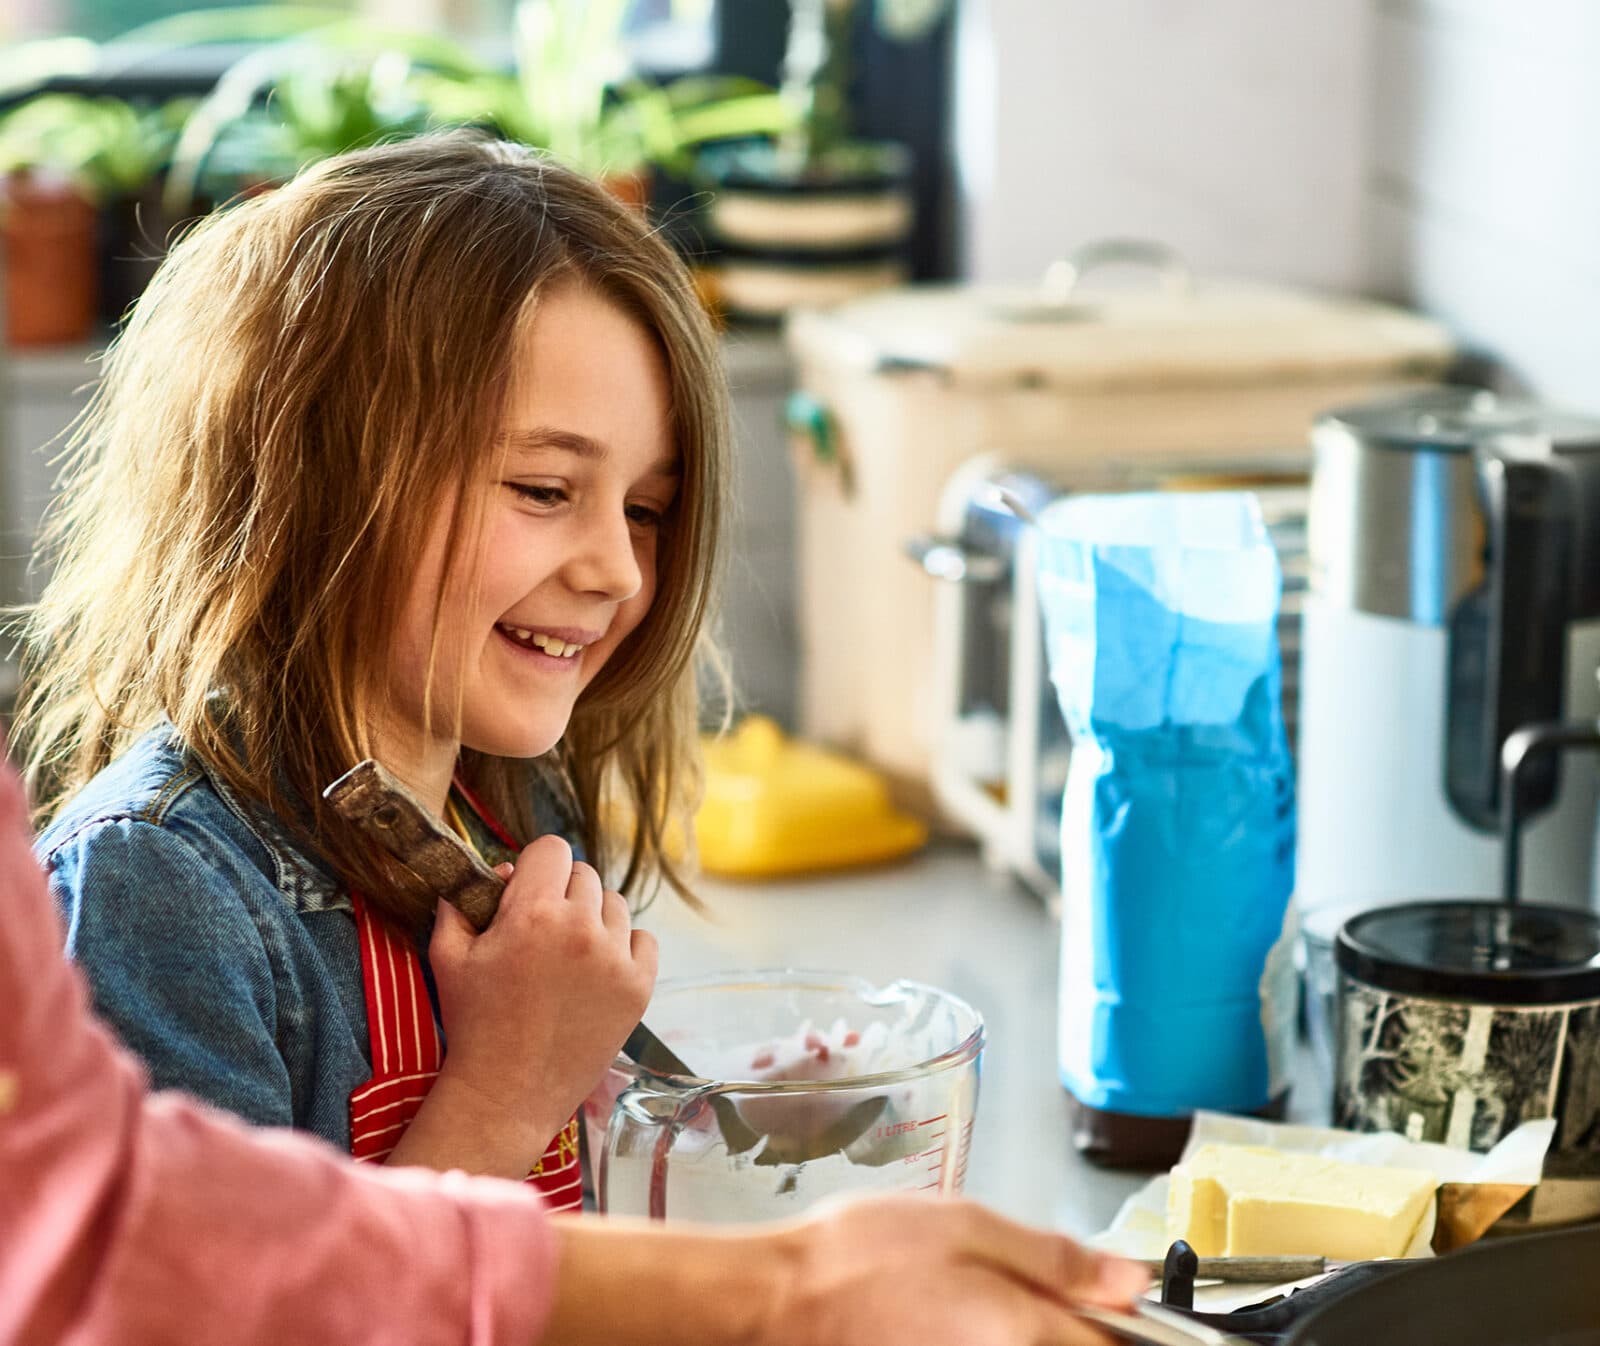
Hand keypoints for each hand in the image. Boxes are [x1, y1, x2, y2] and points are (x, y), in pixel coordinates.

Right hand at [424, 835, 656, 1161]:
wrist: (508, 1094)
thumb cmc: (474, 1024)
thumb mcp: (448, 957)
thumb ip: (462, 902)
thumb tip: (494, 873)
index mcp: (533, 913)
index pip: (552, 849)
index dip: (536, 865)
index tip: (527, 889)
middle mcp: (581, 929)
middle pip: (584, 874)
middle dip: (561, 893)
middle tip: (542, 929)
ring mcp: (616, 959)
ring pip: (615, 904)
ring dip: (593, 918)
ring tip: (568, 954)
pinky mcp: (640, 987)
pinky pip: (643, 939)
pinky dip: (624, 947)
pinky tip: (597, 970)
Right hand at [544, 1193, 1147, 1345]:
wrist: (784, 1301)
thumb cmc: (861, 1257)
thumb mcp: (968, 1224)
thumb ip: (1056, 1255)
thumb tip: (1131, 1277)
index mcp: (1028, 1331)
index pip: (1122, 1343)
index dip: (1137, 1321)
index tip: (1131, 1301)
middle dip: (1082, 1323)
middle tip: (1064, 1290)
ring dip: (1039, 1326)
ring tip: (997, 1295)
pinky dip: (999, 1337)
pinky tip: (971, 1316)